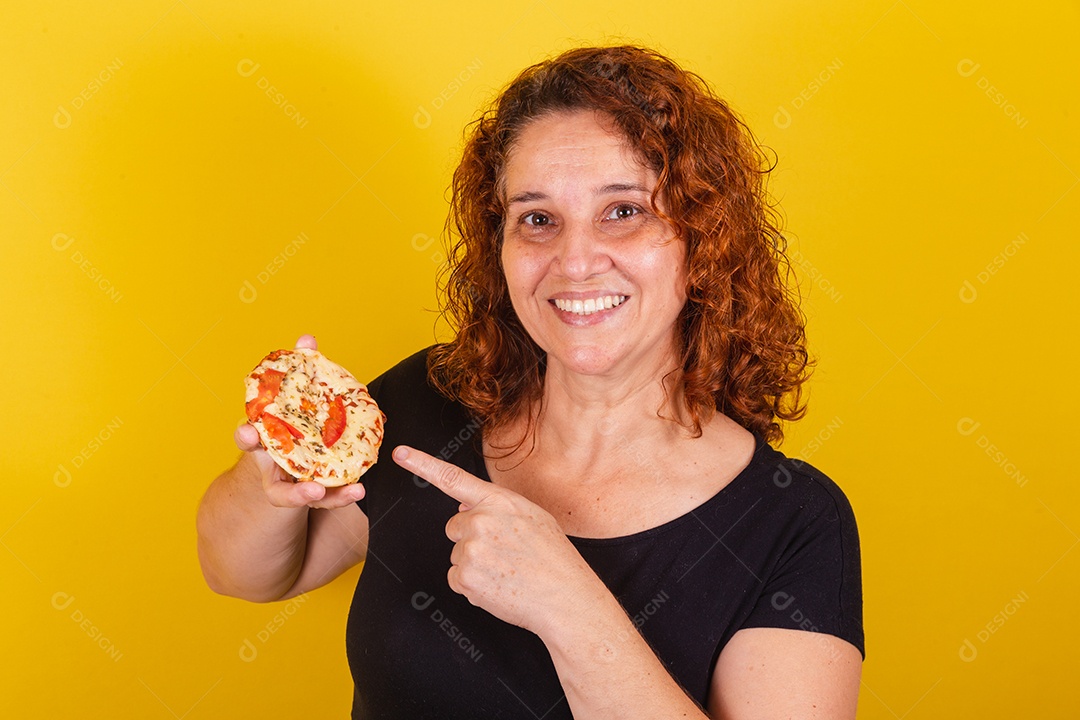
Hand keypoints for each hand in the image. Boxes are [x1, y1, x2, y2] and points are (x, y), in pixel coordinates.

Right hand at [236, 334, 365, 509]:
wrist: (289, 456)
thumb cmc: (289, 422)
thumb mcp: (292, 397)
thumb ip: (298, 370)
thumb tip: (307, 339)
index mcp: (262, 439)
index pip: (245, 436)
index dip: (244, 434)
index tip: (247, 432)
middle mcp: (271, 465)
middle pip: (269, 478)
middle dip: (286, 485)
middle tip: (310, 488)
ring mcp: (289, 482)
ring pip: (294, 496)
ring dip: (316, 496)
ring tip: (337, 491)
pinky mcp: (309, 492)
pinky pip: (324, 498)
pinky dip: (339, 496)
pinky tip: (358, 489)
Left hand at [392, 445, 602, 637]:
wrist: (565, 597)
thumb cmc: (554, 558)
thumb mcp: (532, 517)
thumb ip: (498, 506)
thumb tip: (464, 504)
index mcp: (498, 501)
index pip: (453, 478)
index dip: (422, 464)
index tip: (400, 453)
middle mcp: (480, 520)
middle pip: (455, 526)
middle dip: (471, 538)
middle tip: (504, 553)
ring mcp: (471, 549)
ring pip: (457, 554)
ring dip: (475, 564)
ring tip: (507, 571)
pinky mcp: (465, 577)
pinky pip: (456, 578)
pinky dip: (472, 585)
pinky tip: (498, 586)